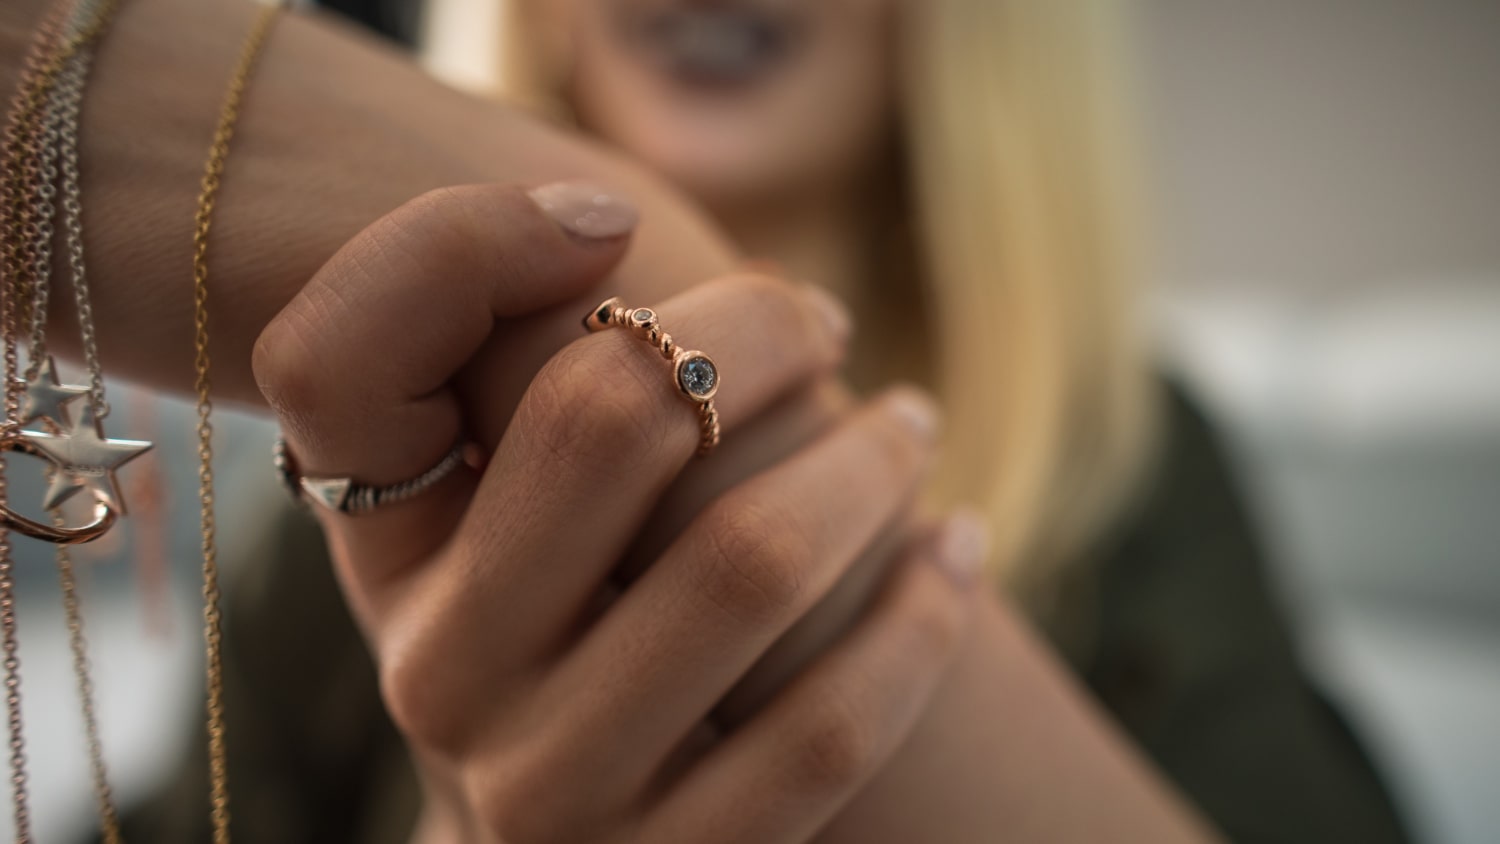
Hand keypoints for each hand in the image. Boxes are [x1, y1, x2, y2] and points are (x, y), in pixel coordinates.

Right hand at [256, 184, 982, 840]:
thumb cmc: (554, 635)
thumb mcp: (486, 522)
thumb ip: (505, 382)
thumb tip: (596, 220)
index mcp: (382, 557)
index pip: (334, 361)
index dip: (457, 244)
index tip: (615, 222)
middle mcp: (438, 673)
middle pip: (602, 422)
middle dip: (754, 330)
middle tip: (826, 319)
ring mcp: (549, 793)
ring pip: (748, 562)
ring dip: (869, 463)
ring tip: (909, 425)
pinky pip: (830, 726)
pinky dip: (922, 616)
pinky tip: (953, 555)